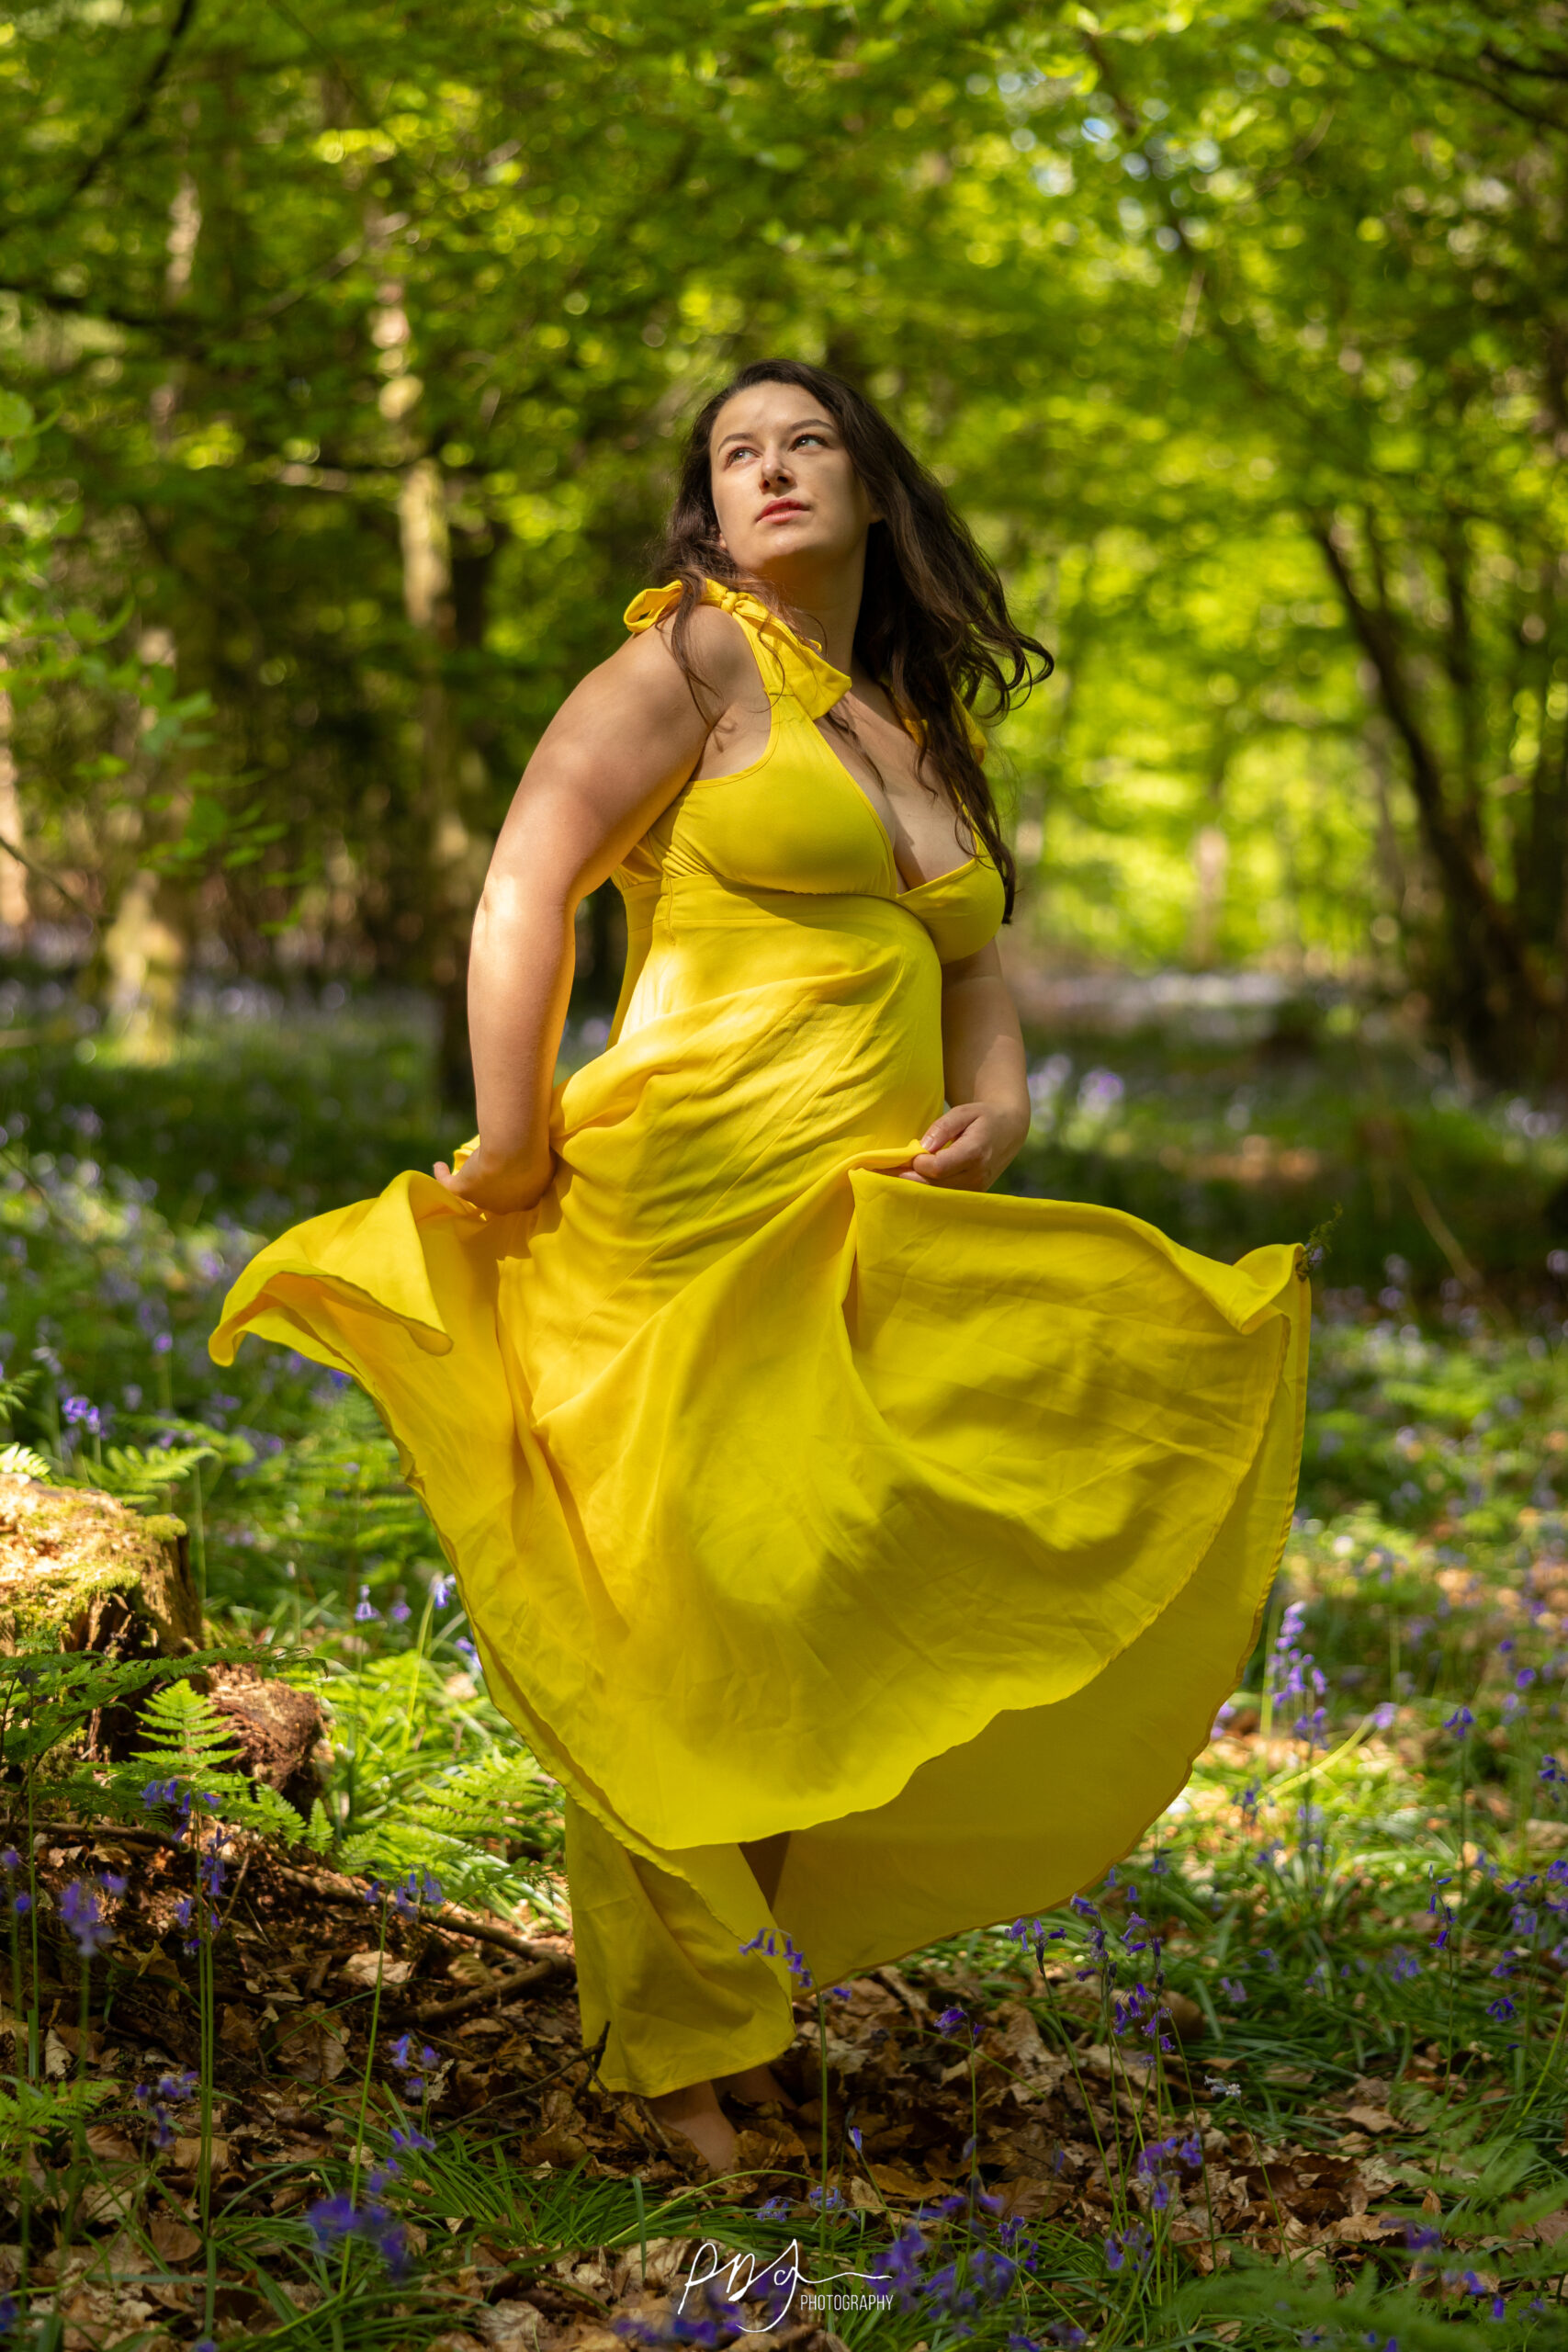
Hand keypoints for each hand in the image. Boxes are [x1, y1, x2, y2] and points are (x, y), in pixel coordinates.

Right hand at [432, 1141, 552, 1214]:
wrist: (515, 1152)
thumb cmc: (537, 1154)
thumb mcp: (548, 1157)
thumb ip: (545, 1161)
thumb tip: (546, 1154)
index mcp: (528, 1200)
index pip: (521, 1197)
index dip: (517, 1186)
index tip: (516, 1176)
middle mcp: (505, 1206)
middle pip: (497, 1200)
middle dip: (495, 1190)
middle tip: (491, 1176)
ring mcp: (483, 1200)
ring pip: (474, 1194)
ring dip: (471, 1181)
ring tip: (466, 1171)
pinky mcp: (464, 1189)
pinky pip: (448, 1185)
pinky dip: (442, 1175)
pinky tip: (439, 1165)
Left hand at [895, 1101, 1028, 1190]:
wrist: (1009, 1131)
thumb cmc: (983, 1117)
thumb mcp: (963, 1112)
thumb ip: (942, 1127)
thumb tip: (922, 1147)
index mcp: (975, 1153)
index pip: (937, 1167)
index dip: (918, 1162)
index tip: (908, 1153)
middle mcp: (977, 1176)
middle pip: (933, 1185)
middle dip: (909, 1177)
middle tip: (887, 1169)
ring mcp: (976, 1189)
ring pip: (936, 1194)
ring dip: (915, 1185)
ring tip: (900, 1172)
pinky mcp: (972, 1195)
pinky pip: (943, 1196)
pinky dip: (927, 1189)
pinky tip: (916, 1178)